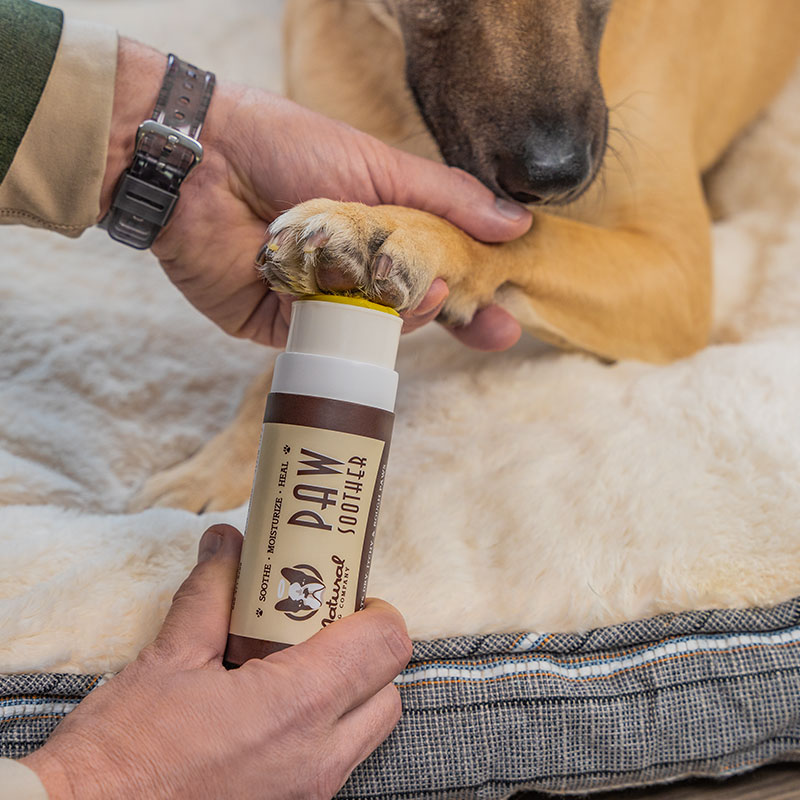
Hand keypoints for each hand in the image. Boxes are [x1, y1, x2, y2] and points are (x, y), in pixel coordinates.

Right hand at [22, 525, 411, 799]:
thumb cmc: (121, 752)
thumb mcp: (169, 656)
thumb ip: (213, 591)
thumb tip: (227, 543)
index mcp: (296, 708)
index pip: (385, 645)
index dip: (373, 609)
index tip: (340, 596)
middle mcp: (316, 760)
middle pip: (387, 690)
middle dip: (364, 651)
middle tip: (316, 628)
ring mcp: (307, 794)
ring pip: (367, 731)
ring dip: (346, 691)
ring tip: (288, 667)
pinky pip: (335, 761)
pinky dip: (322, 728)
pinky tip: (268, 711)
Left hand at [101, 40, 529, 350]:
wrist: (203, 158)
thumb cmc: (288, 148)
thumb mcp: (380, 167)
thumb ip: (447, 199)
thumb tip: (516, 223)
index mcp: (373, 233)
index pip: (431, 272)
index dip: (471, 295)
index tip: (507, 316)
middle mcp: (346, 273)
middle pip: (408, 310)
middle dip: (452, 319)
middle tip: (494, 324)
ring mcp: (313, 303)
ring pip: (374, 330)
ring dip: (408, 315)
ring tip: (434, 290)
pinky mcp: (276, 328)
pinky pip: (329, 341)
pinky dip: (356, 328)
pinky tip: (377, 303)